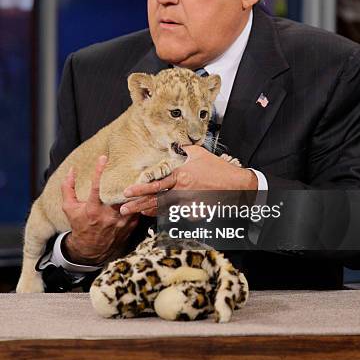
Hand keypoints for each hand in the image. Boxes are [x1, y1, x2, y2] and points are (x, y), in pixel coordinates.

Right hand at [61, 155, 139, 264]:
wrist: (92, 250)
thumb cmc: (80, 225)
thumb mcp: (69, 208)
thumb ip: (67, 188)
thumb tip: (71, 170)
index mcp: (93, 210)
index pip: (97, 187)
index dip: (99, 171)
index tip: (103, 157)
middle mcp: (109, 215)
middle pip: (120, 193)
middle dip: (126, 178)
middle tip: (130, 162)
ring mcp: (122, 220)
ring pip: (133, 200)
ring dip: (137, 187)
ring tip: (142, 172)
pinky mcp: (132, 224)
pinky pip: (139, 208)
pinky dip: (141, 199)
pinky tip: (146, 188)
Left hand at [121, 147, 257, 213]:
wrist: (236, 184)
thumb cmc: (218, 168)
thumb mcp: (200, 153)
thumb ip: (185, 149)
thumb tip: (177, 144)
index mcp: (181, 176)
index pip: (156, 184)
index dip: (140, 188)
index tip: (127, 192)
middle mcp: (182, 191)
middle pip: (155, 200)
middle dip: (137, 205)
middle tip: (123, 209)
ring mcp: (188, 204)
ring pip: (164, 210)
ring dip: (150, 212)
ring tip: (137, 213)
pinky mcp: (196, 213)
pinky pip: (180, 215)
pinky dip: (172, 214)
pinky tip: (162, 215)